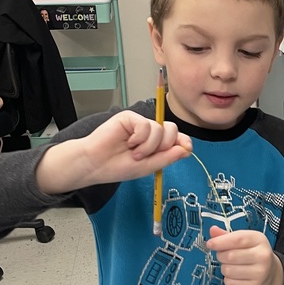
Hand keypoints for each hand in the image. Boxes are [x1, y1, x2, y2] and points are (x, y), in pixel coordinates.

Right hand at [36, 110, 192, 193]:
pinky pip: (145, 125)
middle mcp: (150, 132)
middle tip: (147, 156)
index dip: (184, 141)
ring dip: (148, 146)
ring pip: (159, 129)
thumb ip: (168, 157)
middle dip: (164, 145)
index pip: (177, 138)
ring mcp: (140, 124)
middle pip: (172, 129)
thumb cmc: (118, 166)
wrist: (96, 164)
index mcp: (156, 144)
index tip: (186, 148)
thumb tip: (187, 149)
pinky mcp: (129, 118)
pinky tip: (128, 143)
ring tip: (134, 153)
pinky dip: (139, 138)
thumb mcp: (149, 166)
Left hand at [206, 225, 283, 284]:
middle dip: (221, 256)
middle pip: (230, 256)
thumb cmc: (253, 253)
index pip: (237, 239)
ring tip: (233, 266)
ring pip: (228, 270)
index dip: (220, 242)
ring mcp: (260, 273)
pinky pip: (230, 283)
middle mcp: (262, 256)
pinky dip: (228, 280)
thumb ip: (227, 235)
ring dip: (225, 268)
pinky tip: (237, 277)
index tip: (210, 244)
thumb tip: (212, 230)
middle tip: (225, 256)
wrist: (271, 273)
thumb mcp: (244, 240)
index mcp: (259, 240)